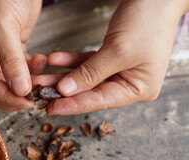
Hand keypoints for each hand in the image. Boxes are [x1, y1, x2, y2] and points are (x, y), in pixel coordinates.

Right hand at [0, 0, 44, 110]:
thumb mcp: (3, 25)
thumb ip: (11, 59)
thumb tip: (19, 90)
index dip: (6, 97)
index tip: (26, 102)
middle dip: (15, 97)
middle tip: (35, 100)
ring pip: (10, 81)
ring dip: (26, 85)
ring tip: (43, 83)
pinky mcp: (12, 47)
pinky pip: (21, 68)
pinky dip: (32, 70)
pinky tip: (41, 62)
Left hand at [42, 0, 188, 114]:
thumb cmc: (148, 21)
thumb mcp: (117, 51)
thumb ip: (90, 73)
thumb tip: (65, 91)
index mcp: (138, 90)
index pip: (99, 101)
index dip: (73, 106)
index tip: (51, 108)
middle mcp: (128, 84)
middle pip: (90, 92)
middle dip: (63, 92)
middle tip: (39, 94)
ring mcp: (119, 71)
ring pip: (85, 78)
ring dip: (62, 77)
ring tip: (40, 78)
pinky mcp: (110, 58)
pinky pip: (86, 63)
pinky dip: (71, 61)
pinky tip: (54, 59)